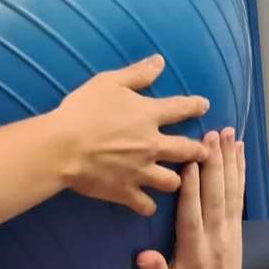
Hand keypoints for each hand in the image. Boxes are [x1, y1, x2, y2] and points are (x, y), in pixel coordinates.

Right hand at [54, 56, 209, 215]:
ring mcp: (140, 171)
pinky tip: (148, 205)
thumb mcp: (109, 82)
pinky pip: (146, 205)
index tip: (204, 106)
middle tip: (205, 153)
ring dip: (177, 180)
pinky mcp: (125, 191)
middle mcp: (152, 145)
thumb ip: (137, 73)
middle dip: (199, 151)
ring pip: (172, 181)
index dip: (195, 106)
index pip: (181, 108)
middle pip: (186, 150)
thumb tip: (160, 62)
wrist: (63, 147)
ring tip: (177, 180)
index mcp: (149, 115)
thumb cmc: (83, 110)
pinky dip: (148, 206)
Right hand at [137, 129, 244, 268]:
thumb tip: (144, 256)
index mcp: (194, 249)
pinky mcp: (237, 226)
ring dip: (229, 160)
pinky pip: (239, 194)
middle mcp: (215, 235)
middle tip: (211, 134)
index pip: (192, 214)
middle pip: (215, 195)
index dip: (192, 189)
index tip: (188, 162)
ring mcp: (229, 229)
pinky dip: (239, 171)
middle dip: (214, 164)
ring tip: (228, 133)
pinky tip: (239, 150)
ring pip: (230, 190)